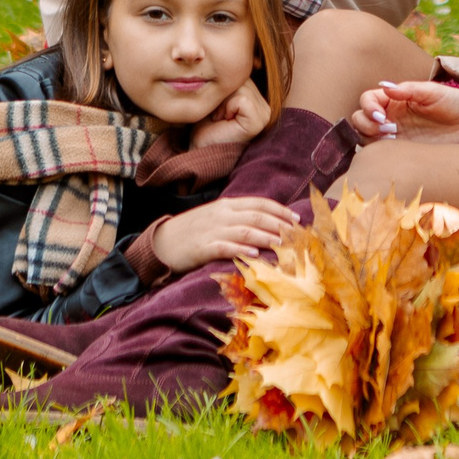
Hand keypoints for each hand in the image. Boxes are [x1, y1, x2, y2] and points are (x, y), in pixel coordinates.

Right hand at [150, 196, 300, 272]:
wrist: (161, 242)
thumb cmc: (192, 231)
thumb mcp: (216, 217)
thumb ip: (237, 217)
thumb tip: (265, 223)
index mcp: (227, 205)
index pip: (260, 203)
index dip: (280, 211)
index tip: (296, 219)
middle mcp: (222, 214)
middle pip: (257, 216)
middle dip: (280, 225)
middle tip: (297, 235)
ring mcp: (212, 230)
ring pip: (245, 231)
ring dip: (266, 237)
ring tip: (283, 244)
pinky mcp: (202, 247)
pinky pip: (225, 247)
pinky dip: (241, 250)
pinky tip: (254, 255)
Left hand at [188, 80, 273, 148]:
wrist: (198, 152)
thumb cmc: (205, 127)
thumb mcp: (218, 98)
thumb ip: (228, 82)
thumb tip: (239, 59)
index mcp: (258, 100)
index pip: (241, 75)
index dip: (223, 88)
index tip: (217, 110)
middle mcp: (267, 106)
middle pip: (241, 78)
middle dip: (223, 94)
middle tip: (217, 115)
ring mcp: (265, 114)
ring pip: (240, 85)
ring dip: (223, 101)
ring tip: (219, 118)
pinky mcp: (259, 121)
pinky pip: (241, 98)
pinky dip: (227, 108)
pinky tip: (224, 121)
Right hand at [348, 80, 458, 143]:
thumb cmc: (453, 102)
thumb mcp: (434, 92)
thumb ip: (410, 89)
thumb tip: (386, 87)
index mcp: (394, 99)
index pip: (367, 99)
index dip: (368, 107)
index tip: (382, 116)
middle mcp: (389, 117)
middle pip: (360, 119)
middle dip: (367, 124)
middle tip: (389, 129)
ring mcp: (393, 135)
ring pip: (365, 137)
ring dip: (371, 138)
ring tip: (393, 140)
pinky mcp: (400, 152)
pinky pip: (379, 154)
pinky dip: (379, 154)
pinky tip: (395, 152)